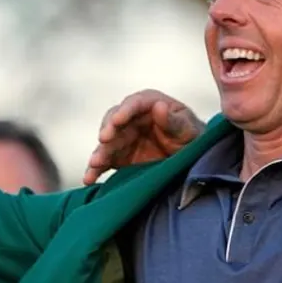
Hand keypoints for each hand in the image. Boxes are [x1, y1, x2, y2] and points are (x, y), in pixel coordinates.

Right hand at [83, 90, 204, 184]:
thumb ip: (174, 121)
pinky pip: (104, 161)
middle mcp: (133, 118)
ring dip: (100, 152)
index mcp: (151, 104)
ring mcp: (124, 137)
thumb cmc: (193, 138)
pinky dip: (95, 170)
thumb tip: (159, 106)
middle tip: (104, 139)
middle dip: (108, 130)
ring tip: (95, 163)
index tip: (118, 120)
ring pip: (107, 142)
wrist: (193, 161)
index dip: (125, 110)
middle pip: (115, 121)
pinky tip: (88, 178)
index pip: (135, 103)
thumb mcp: (189, 130)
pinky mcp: (119, 156)